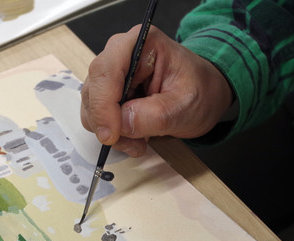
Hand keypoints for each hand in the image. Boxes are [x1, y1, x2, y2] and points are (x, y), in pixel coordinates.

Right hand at [80, 25, 233, 156]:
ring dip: (113, 133)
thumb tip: (122, 124)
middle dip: (109, 124)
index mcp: (140, 43)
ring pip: (91, 109)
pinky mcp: (108, 95)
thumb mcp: (185, 105)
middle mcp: (119, 55)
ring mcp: (111, 77)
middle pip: (93, 91)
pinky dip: (113, 135)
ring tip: (140, 140)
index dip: (103, 106)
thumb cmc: (199, 90)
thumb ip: (154, 115)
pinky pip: (97, 119)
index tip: (111, 134)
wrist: (202, 95)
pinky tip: (134, 136)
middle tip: (135, 142)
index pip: (106, 71)